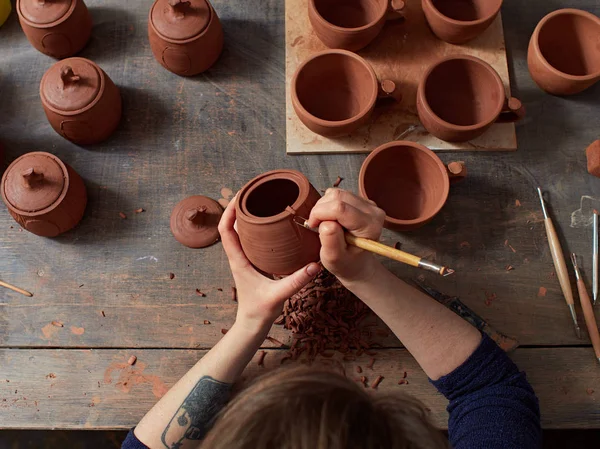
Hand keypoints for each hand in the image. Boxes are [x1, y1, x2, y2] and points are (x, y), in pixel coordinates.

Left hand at [218, 196, 320, 334]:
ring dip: (245, 216)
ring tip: (259, 201)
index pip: (225, 231)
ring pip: (239, 232)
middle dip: (238, 208)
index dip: (228, 213)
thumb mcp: (279, 295)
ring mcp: (244, 259)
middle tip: (252, 192)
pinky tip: (268, 223)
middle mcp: (238, 256)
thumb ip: (297, 281)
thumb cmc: (260, 311)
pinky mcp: (252, 262)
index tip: (239, 198)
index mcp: (238, 260)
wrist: (253, 324)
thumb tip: (315, 266)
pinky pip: (249, 240)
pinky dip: (254, 228)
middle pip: (231, 226)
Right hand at [307, 188, 385, 284]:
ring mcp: (368, 204)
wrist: (357, 263)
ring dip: (323, 207)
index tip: (313, 226)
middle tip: (317, 226)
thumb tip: (327, 223)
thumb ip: (331, 242)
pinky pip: (338, 194)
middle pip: (337, 196)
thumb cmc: (345, 262)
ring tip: (325, 224)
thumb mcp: (334, 259)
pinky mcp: (361, 200)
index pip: (340, 208)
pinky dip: (328, 204)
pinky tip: (331, 219)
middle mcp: (373, 212)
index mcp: (369, 227)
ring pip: (336, 193)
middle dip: (320, 210)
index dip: (320, 213)